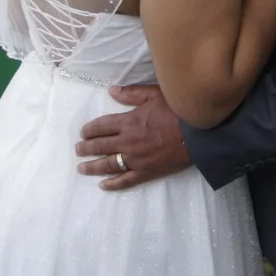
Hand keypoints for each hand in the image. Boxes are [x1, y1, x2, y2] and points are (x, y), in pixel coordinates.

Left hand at [75, 85, 191, 191]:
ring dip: (92, 166)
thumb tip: (111, 91)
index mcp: (128, 122)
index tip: (82, 133)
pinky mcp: (146, 172)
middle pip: (101, 146)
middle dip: (86, 148)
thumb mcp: (154, 94)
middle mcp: (127, 142)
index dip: (89, 129)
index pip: (101, 126)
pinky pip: (125, 181)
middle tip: (78, 149)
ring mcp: (135, 159)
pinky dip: (112, 184)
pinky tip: (103, 185)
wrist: (197, 135)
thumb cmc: (177, 111)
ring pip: (108, 164)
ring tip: (82, 168)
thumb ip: (131, 93)